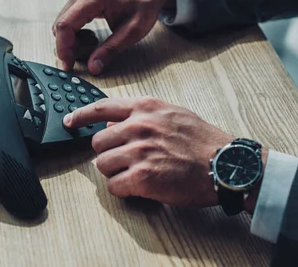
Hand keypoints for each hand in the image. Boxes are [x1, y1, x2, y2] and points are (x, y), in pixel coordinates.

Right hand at [52, 0, 174, 73]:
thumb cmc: (145, 3)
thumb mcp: (133, 31)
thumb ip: (111, 50)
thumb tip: (93, 67)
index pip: (65, 25)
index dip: (63, 49)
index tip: (68, 66)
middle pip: (60, 25)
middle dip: (69, 47)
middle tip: (88, 56)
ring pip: (63, 23)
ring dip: (73, 40)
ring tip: (95, 45)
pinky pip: (69, 19)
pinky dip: (75, 33)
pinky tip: (92, 37)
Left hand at [63, 97, 266, 211]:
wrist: (227, 164)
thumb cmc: (203, 141)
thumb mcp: (172, 114)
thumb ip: (142, 114)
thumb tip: (114, 122)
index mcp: (145, 108)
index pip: (100, 107)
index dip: (80, 116)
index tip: (69, 121)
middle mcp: (139, 126)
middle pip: (98, 142)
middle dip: (108, 153)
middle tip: (126, 161)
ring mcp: (139, 151)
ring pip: (102, 165)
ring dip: (116, 173)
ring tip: (137, 174)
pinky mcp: (143, 176)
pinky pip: (114, 186)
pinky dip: (124, 190)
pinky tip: (139, 187)